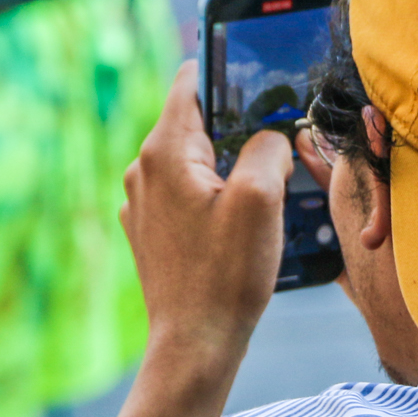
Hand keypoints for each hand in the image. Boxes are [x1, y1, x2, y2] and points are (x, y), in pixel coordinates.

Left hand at [119, 61, 293, 414]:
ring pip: (193, 161)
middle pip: (196, 122)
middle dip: (235, 128)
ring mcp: (142, 203)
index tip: (259, 79)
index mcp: (164, 151)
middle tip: (275, 144)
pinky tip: (238, 224)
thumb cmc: (225, 276)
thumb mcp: (261, 199)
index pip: (190, 80)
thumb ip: (267, 148)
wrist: (194, 345)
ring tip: (262, 192)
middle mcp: (143, 171)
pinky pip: (186, 194)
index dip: (227, 72)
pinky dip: (212, 197)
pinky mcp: (150, 231)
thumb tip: (270, 135)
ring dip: (227, 167)